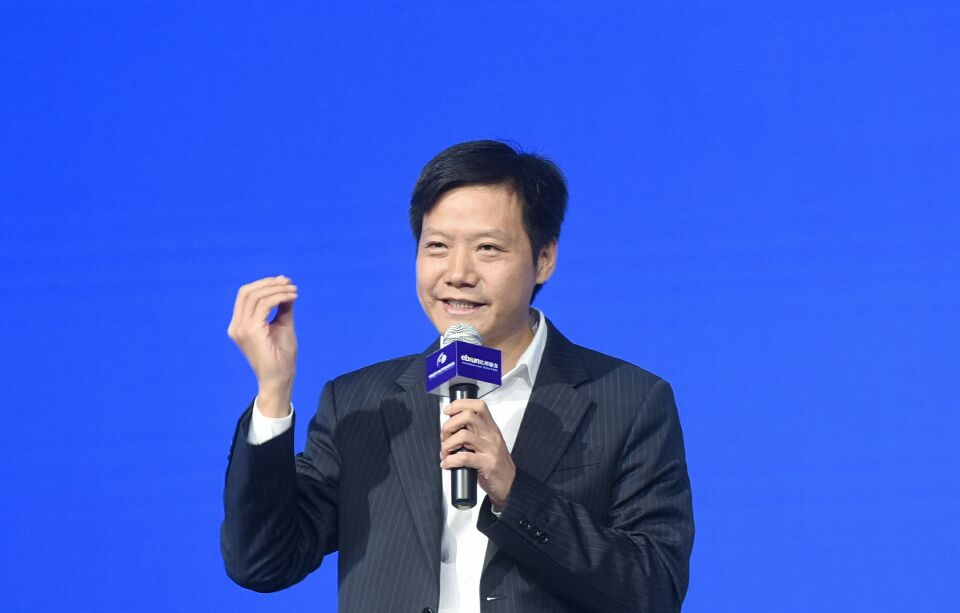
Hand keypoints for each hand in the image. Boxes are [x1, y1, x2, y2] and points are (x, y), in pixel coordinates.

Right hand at [227, 276, 298, 416]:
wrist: (280, 379)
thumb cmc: (281, 356)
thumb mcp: (282, 325)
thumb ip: (281, 307)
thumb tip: (285, 286)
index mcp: (239, 324)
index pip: (245, 295)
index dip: (264, 283)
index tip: (284, 281)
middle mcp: (236, 326)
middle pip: (247, 292)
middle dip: (270, 283)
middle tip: (290, 283)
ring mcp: (241, 329)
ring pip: (256, 296)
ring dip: (277, 289)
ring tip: (294, 291)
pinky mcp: (252, 332)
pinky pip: (264, 305)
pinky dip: (279, 297)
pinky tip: (292, 298)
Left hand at [440, 399, 515, 509]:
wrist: (511, 485)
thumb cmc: (496, 465)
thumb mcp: (488, 444)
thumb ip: (474, 434)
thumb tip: (450, 430)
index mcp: (491, 428)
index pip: (478, 406)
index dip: (460, 404)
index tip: (447, 411)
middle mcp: (491, 435)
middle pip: (468, 416)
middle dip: (449, 425)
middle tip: (444, 437)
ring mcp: (490, 449)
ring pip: (463, 435)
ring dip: (447, 444)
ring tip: (445, 453)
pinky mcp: (488, 464)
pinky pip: (464, 458)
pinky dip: (450, 461)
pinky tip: (447, 464)